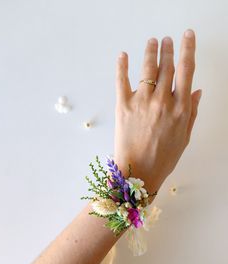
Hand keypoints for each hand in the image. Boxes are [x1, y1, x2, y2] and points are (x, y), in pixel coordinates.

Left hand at [113, 29, 201, 196]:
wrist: (137, 173)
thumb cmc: (163, 158)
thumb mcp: (184, 137)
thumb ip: (191, 112)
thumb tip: (196, 90)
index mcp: (180, 109)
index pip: (186, 70)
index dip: (188, 49)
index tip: (188, 36)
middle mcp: (162, 101)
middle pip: (167, 66)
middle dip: (168, 48)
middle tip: (166, 39)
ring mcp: (141, 102)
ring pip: (147, 68)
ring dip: (150, 51)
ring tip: (152, 41)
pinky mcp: (123, 106)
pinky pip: (122, 80)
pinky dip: (122, 66)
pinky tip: (123, 55)